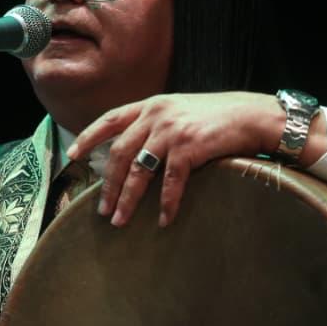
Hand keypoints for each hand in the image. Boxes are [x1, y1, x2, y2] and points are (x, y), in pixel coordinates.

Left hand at [67, 92, 285, 227]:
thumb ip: (157, 123)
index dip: (89, 137)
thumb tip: (136, 149)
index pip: (110, 119)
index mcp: (151, 105)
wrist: (252, 116)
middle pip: (120, 153)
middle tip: (101, 210)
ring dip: (127, 199)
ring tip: (119, 221)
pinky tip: (163, 220)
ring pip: (139, 170)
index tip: (74, 155)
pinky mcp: (189, 147)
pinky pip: (170, 182)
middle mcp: (156, 115)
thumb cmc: (218, 117)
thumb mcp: (180, 110)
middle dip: (108, 184)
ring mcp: (172, 131)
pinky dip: (166, 203)